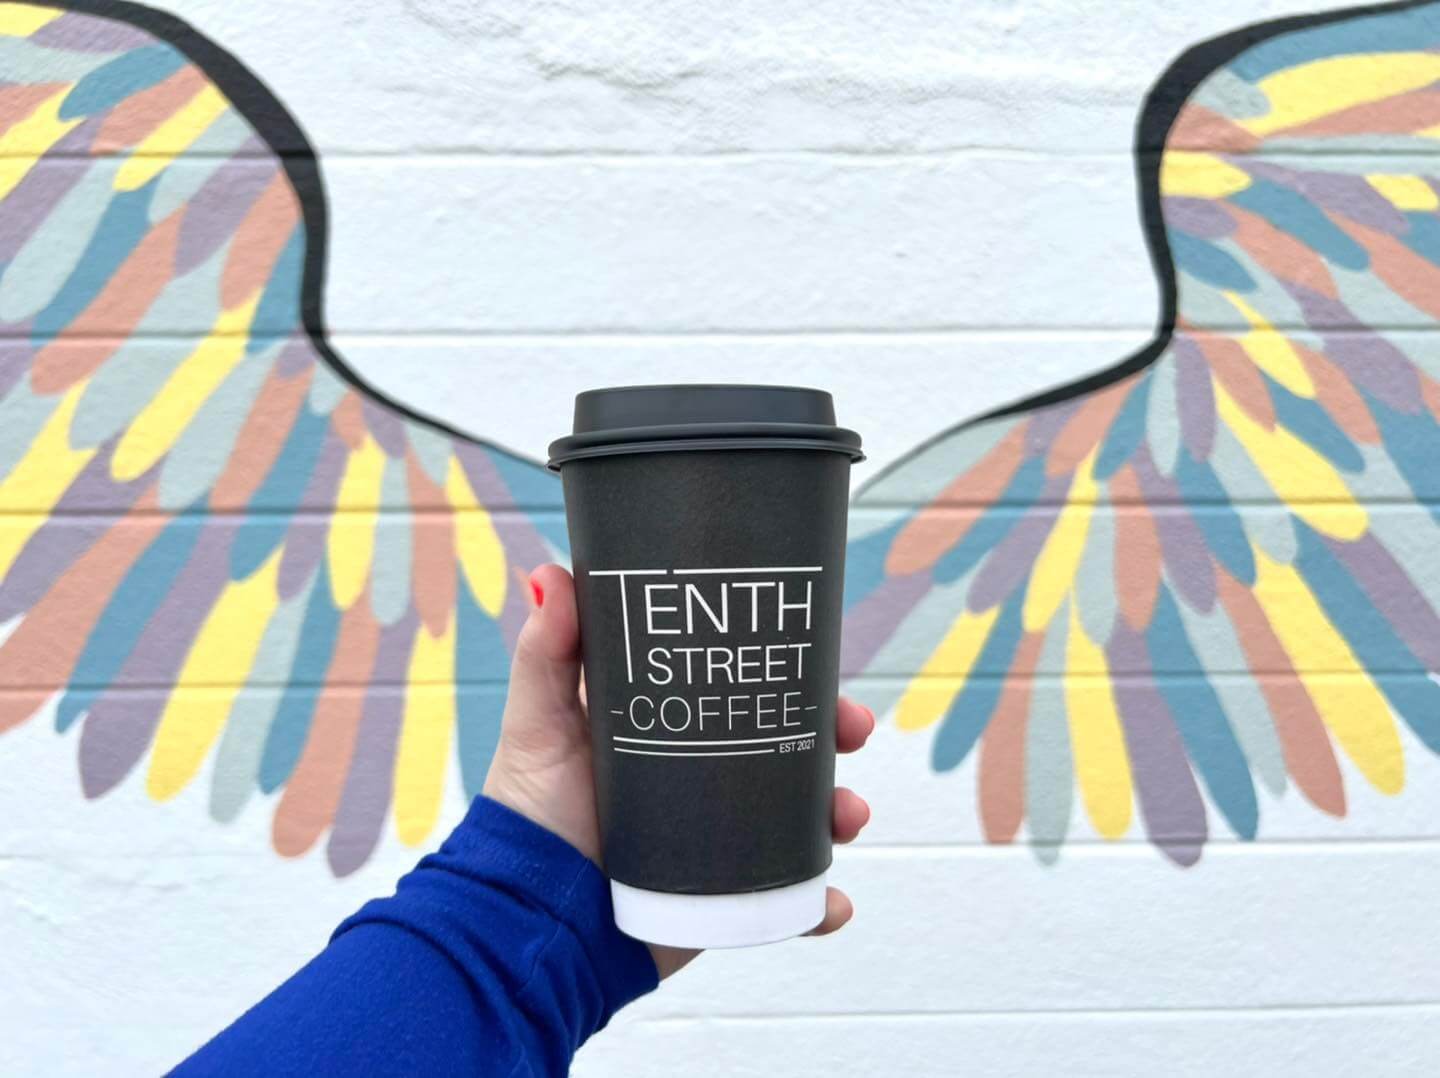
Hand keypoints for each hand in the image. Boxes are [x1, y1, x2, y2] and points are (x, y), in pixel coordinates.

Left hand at [483, 564, 873, 979]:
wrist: (531, 921)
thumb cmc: (530, 815)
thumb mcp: (539, 723)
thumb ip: (545, 655)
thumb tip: (550, 572)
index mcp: (676, 730)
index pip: (743, 688)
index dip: (788, 671)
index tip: (816, 655)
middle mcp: (707, 781)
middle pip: (790, 747)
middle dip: (833, 735)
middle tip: (852, 730)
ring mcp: (724, 841)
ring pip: (804, 819)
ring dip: (841, 812)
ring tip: (847, 816)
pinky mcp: (727, 898)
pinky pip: (790, 902)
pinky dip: (822, 904)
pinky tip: (832, 903)